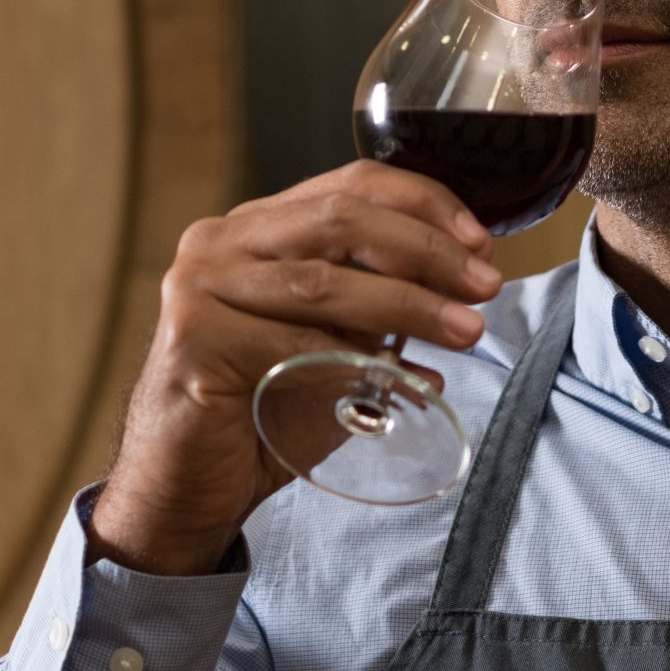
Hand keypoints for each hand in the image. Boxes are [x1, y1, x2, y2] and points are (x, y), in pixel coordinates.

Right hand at [90, 161, 500, 574]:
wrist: (185, 486)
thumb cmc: (263, 413)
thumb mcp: (334, 344)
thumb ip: (381, 311)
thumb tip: (464, 290)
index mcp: (257, 228)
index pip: (351, 184)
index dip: (424, 204)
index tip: (481, 242)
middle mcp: (220, 243)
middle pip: (341, 219)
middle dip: (426, 250)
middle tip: (484, 285)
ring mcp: (199, 287)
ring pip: (323, 281)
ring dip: (407, 304)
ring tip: (466, 330)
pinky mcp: (192, 341)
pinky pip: (293, 345)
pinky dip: (359, 363)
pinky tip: (409, 381)